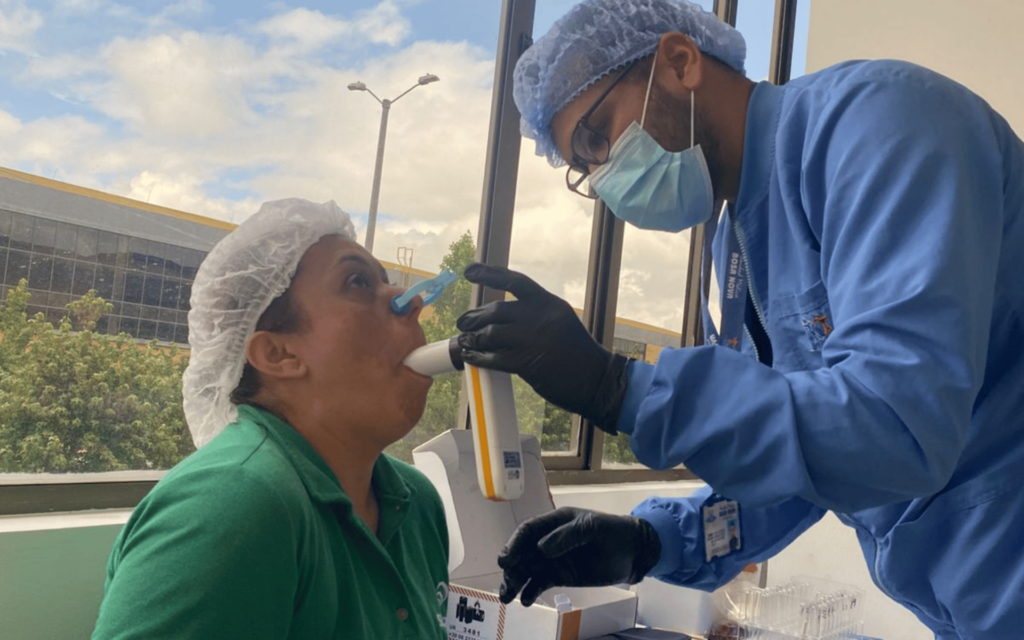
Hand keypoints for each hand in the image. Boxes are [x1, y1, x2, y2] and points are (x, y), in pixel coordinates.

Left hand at [456, 263, 629, 432]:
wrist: (596, 379)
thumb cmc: (577, 353)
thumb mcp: (560, 322)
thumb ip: (534, 316)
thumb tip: (500, 317)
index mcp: (549, 303)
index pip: (515, 281)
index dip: (489, 274)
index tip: (469, 271)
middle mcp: (540, 316)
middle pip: (497, 310)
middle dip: (476, 316)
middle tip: (463, 322)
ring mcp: (533, 339)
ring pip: (491, 334)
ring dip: (474, 338)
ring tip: (466, 341)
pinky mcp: (527, 363)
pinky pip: (493, 358)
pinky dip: (478, 358)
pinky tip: (470, 358)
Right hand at [497, 507, 660, 605]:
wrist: (633, 552)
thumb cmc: (614, 533)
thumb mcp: (593, 528)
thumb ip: (568, 536)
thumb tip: (542, 548)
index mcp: (555, 522)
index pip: (528, 531)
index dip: (515, 543)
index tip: (506, 559)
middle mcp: (549, 540)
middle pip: (523, 552)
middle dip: (511, 566)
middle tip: (506, 580)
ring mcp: (553, 558)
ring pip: (527, 569)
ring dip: (515, 581)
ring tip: (508, 597)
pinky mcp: (560, 575)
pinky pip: (540, 583)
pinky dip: (530, 591)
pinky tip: (526, 601)